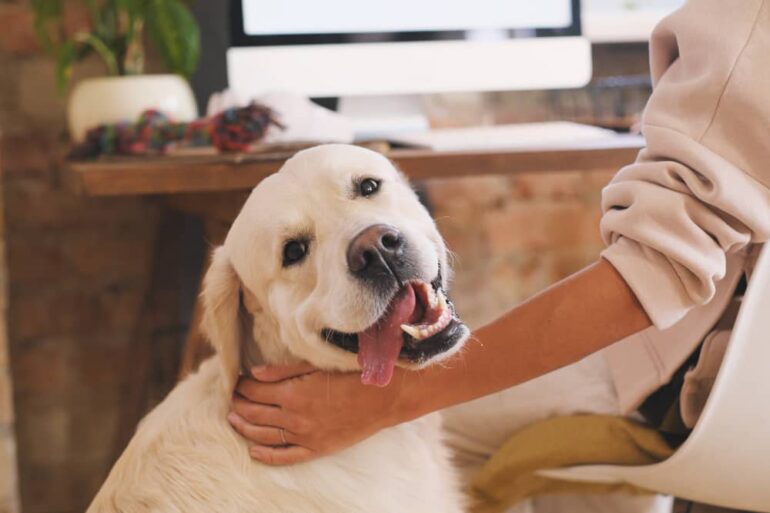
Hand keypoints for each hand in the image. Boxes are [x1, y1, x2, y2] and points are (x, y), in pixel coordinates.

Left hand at [228, 363, 407, 464]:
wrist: (383, 397)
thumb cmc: (352, 375)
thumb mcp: (316, 366)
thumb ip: (282, 371)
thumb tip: (253, 373)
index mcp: (294, 394)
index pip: (256, 391)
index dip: (242, 386)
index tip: (236, 381)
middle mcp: (295, 418)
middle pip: (256, 413)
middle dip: (240, 404)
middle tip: (232, 398)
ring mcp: (305, 436)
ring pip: (264, 435)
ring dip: (245, 427)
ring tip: (233, 419)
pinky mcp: (317, 449)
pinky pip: (286, 457)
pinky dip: (266, 455)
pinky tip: (253, 451)